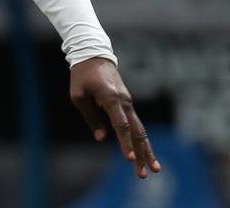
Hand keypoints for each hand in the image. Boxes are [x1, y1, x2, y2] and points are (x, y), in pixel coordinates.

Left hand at [70, 58, 159, 179]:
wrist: (94, 54)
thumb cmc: (82, 75)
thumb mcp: (78, 95)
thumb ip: (91, 118)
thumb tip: (102, 138)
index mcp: (111, 98)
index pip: (121, 125)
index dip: (125, 143)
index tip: (130, 159)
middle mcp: (124, 102)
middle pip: (136, 132)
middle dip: (142, 154)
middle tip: (145, 174)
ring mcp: (128, 103)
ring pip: (140, 129)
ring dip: (145, 149)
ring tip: (152, 168)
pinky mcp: (127, 103)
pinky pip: (134, 124)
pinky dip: (139, 139)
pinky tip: (141, 153)